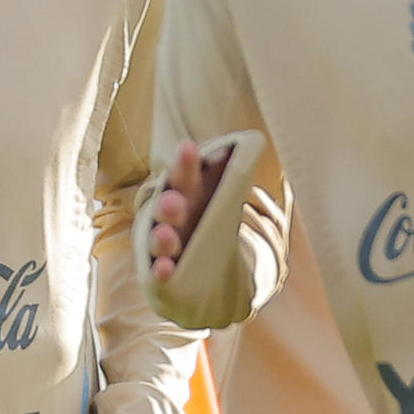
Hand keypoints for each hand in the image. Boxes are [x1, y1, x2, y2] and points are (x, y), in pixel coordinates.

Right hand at [147, 140, 230, 282]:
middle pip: (167, 207)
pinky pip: (158, 272)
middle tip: (174, 202)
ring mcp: (164, 244)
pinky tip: (165, 270)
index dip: (185, 163)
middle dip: (169, 204)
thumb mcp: (220, 192)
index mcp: (185, 190)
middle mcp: (170, 215)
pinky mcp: (162, 271)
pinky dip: (160, 271)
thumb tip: (255, 140)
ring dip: (161, 239)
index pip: (182, 174)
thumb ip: (232, 172)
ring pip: (158, 240)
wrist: (203, 256)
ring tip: (166, 236)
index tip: (188, 148)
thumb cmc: (209, 213)